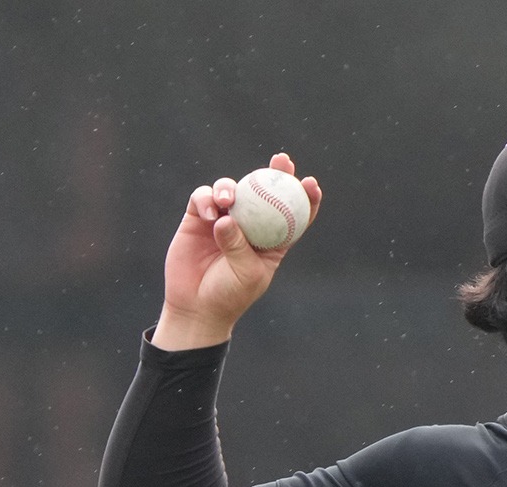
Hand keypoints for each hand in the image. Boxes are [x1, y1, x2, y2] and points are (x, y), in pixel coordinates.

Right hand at [151, 152, 322, 350]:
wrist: (195, 306)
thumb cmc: (229, 295)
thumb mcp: (246, 274)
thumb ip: (239, 246)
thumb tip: (227, 219)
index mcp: (272, 241)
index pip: (293, 214)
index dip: (305, 197)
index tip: (310, 183)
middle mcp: (250, 225)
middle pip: (265, 192)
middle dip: (276, 172)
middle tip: (281, 160)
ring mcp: (224, 219)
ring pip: (232, 189)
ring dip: (230, 188)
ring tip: (227, 200)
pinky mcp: (198, 218)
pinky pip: (203, 197)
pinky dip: (206, 199)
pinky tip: (210, 211)